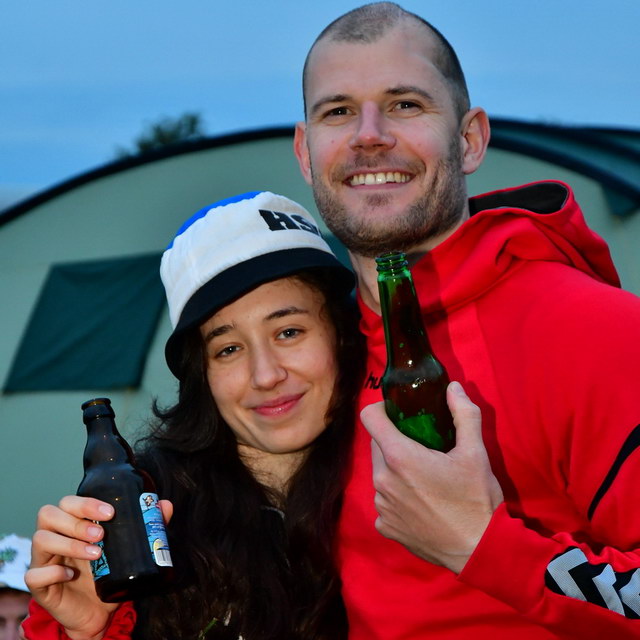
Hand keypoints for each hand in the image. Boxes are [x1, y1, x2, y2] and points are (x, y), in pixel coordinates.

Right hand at [25, 496, 173, 639]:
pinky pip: (33, 574)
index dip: (86, 503)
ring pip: (41, 539)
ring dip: (69, 543)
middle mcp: (54, 537)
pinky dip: (52, 572)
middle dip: (76, 521)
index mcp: (72, 524)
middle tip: (102, 534)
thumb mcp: (128, 549)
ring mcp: (44, 560)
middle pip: (48, 514)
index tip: (111, 512)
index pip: (68, 502)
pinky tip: (71, 575)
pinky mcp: (39, 586)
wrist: (99, 614)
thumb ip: (145, 525)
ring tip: (96, 553)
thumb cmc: (109, 575)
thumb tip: (165, 505)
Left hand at [361, 381, 502, 573]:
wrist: (479, 550)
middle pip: (377, 445)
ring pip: (380, 473)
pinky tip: (420, 504)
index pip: (369, 418)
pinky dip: (397, 498)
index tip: (397, 412)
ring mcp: (381, 505)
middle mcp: (382, 479)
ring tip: (424, 479)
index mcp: (400, 456)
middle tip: (422, 448)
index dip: (381, 410)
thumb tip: (453, 387)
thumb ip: (463, 414)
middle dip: (394, 441)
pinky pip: (384, 501)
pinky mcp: (385, 526)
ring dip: (395, 470)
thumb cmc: (476, 499)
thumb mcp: (476, 452)